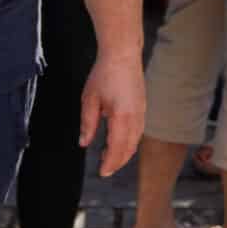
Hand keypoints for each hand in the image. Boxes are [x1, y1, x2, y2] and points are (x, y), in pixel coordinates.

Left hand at [79, 47, 145, 177]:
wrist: (123, 54)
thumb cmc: (105, 74)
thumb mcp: (89, 99)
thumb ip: (88, 123)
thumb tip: (84, 143)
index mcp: (122, 117)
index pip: (117, 148)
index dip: (110, 163)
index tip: (102, 172)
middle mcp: (136, 118)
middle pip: (129, 148)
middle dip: (117, 162)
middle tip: (105, 169)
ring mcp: (142, 112)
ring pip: (135, 141)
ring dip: (124, 153)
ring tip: (109, 157)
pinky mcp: (142, 108)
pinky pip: (138, 131)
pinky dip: (129, 142)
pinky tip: (118, 141)